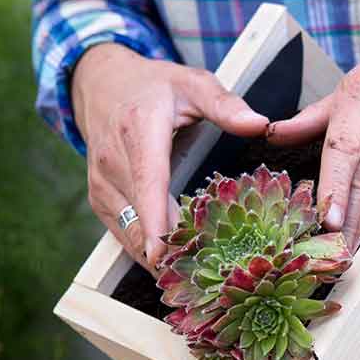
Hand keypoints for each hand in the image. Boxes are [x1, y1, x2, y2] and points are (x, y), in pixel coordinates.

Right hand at [71, 44, 270, 270]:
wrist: (101, 84)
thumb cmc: (154, 87)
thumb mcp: (193, 84)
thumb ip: (225, 105)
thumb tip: (259, 124)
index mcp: (138, 132)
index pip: (148, 183)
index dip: (156, 221)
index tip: (163, 253)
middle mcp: (112, 163)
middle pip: (142, 220)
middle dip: (173, 250)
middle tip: (212, 276)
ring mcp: (102, 186)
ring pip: (131, 236)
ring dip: (162, 258)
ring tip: (200, 275)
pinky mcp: (100, 202)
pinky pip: (124, 237)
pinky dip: (150, 252)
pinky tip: (179, 264)